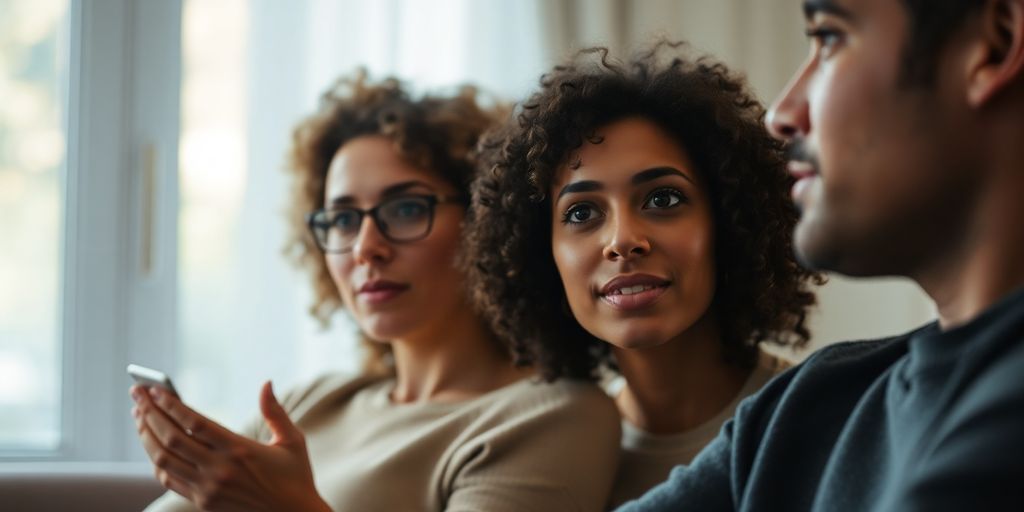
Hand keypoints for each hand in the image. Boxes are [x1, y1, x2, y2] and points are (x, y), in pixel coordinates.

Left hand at [130, 381, 330, 511]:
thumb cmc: (296, 477)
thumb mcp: (293, 442)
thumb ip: (275, 411)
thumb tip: (266, 383)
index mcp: (240, 450)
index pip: (194, 423)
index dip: (171, 405)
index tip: (155, 389)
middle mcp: (219, 470)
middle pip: (171, 439)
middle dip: (150, 413)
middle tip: (138, 395)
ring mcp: (208, 489)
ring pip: (163, 460)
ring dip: (147, 436)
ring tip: (139, 416)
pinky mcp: (203, 503)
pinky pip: (170, 479)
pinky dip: (156, 460)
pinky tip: (154, 444)